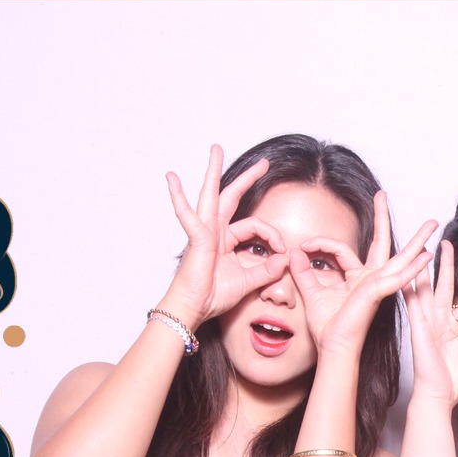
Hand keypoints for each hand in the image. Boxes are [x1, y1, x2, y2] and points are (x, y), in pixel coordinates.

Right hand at [162, 144, 289, 328]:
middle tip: (263, 163)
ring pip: (211, 194)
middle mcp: (214, 230)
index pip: (255, 226)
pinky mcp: (196, 237)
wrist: (195, 307)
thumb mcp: (249, 281)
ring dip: (213, 171)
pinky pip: (187, 214)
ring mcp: (203, 231)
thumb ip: (267, 270)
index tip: (283, 250)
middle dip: (247, 178)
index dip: (272, 235)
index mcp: (226, 239)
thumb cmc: (214, 295)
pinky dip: (178, 197)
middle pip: (231, 196)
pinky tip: (172, 179)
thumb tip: (285, 259)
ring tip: (215, 149)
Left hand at [289, 190, 437, 355]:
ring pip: (400, 258)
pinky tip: (427, 258)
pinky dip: (413, 268)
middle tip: (384, 195)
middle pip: (382, 244)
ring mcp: (378, 286)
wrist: (332, 347)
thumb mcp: (310, 291)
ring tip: (433, 224)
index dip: (321, 243)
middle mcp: (371, 280)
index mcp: (357, 279)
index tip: (303, 246)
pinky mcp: (378, 294)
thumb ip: (303, 272)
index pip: (341, 249)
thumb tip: (292, 252)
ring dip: (417, 240)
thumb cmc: (326, 328)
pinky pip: (397, 278)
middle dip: (383, 218)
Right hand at [404, 240, 457, 406]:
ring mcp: (425, 324)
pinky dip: (411, 288)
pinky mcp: (419, 329)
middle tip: (444, 244)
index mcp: (449, 329)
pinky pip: (413, 304)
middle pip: (440, 288)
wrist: (439, 397)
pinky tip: (407, 274)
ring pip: (425, 290)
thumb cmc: (453, 382)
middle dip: (444, 266)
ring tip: (423, 248)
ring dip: (424, 269)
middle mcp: (436, 323)